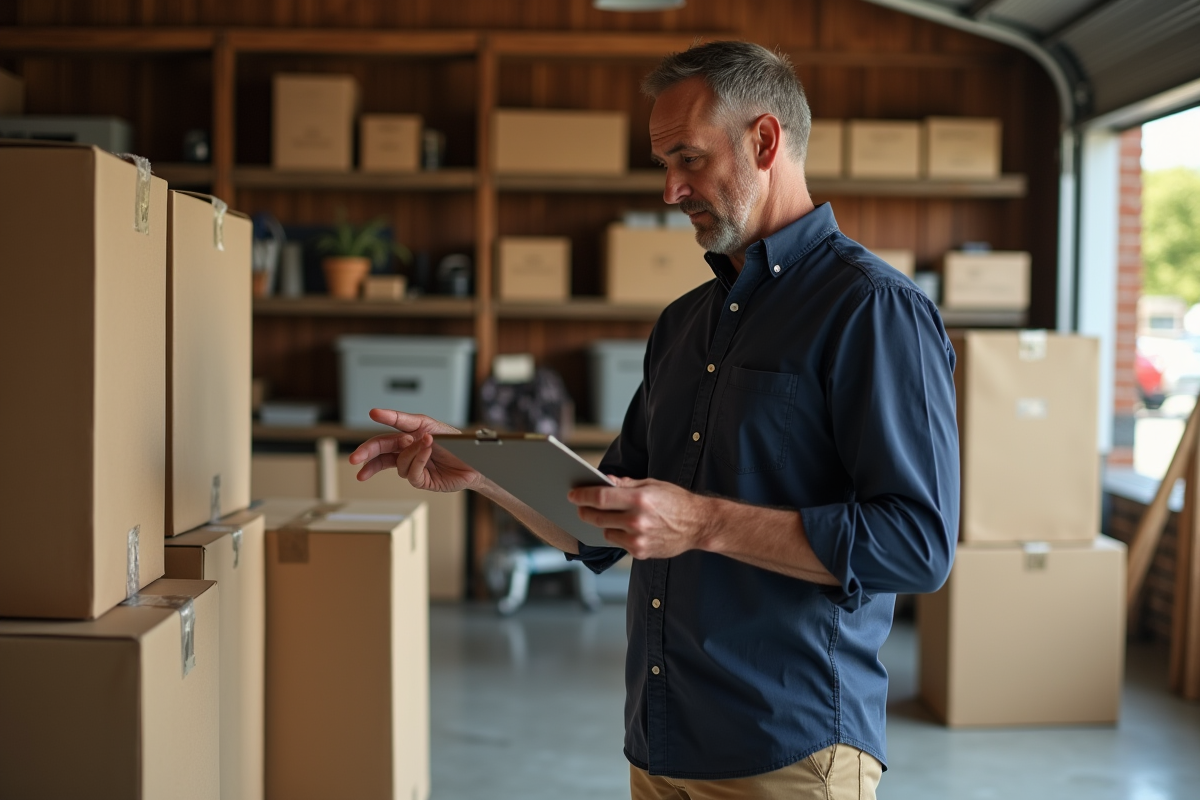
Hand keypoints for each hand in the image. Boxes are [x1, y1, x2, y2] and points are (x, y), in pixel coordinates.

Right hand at [348, 408, 481, 492]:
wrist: (476, 460)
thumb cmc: (454, 442)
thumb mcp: (427, 424)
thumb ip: (401, 419)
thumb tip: (376, 413)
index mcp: (406, 440)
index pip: (383, 439)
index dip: (373, 433)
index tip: (369, 418)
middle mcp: (407, 455)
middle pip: (380, 455)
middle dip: (367, 456)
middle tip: (354, 460)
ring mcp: (413, 469)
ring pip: (398, 463)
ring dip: (411, 452)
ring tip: (428, 444)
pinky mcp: (422, 481)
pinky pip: (411, 473)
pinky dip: (419, 460)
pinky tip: (428, 454)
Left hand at [568, 477, 713, 558]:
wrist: (699, 524)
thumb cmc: (676, 501)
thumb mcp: (652, 484)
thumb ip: (626, 484)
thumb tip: (604, 481)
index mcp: (639, 499)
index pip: (600, 497)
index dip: (582, 495)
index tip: (572, 494)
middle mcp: (637, 520)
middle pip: (597, 517)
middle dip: (585, 511)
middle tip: (580, 506)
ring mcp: (638, 539)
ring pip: (605, 532)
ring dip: (604, 524)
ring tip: (609, 516)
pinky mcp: (641, 552)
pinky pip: (619, 543)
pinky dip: (618, 535)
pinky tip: (625, 528)